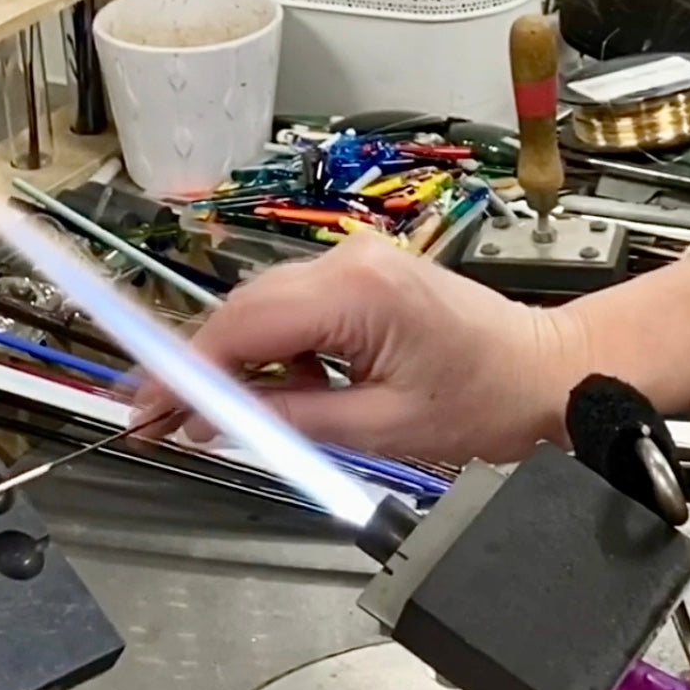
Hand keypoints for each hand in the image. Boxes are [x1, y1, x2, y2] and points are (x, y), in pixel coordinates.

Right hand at [132, 233, 582, 464]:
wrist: (543, 372)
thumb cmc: (485, 398)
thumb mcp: (379, 428)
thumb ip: (289, 419)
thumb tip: (218, 421)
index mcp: (357, 292)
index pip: (241, 328)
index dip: (184, 372)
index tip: (146, 406)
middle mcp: (348, 261)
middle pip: (240, 312)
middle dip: (196, 369)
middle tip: (158, 417)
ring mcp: (352, 262)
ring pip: (260, 311)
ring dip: (233, 364)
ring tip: (218, 417)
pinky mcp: (358, 278)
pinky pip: (290, 312)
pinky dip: (270, 353)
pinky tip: (277, 391)